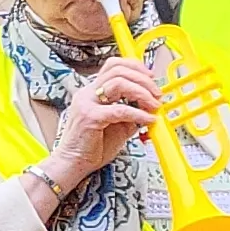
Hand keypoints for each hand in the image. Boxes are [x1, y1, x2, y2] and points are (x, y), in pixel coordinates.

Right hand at [45, 56, 162, 187]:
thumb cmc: (91, 147)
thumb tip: (152, 105)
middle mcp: (87, 93)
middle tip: (157, 93)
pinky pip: (120, 109)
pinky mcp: (90, 117)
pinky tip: (148, 120)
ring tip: (154, 105)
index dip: (135, 67)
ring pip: (118, 83)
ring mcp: (87, 104)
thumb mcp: (118, 125)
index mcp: (92, 92)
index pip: (113, 66)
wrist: (72, 164)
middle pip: (118, 70)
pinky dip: (139, 113)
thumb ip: (132, 112)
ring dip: (142, 92)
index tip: (151, 77)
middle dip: (143, 79)